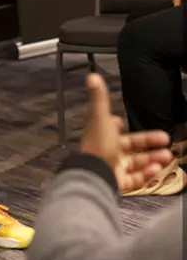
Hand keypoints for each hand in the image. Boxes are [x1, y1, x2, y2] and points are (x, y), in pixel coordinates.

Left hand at [80, 73, 173, 193]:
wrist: (95, 175)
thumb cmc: (99, 146)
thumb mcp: (100, 119)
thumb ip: (99, 99)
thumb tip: (92, 76)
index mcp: (100, 135)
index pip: (111, 128)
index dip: (116, 124)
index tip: (122, 121)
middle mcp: (105, 151)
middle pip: (130, 148)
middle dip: (149, 144)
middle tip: (166, 141)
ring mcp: (112, 168)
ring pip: (135, 164)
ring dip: (152, 159)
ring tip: (167, 157)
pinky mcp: (118, 183)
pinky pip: (134, 179)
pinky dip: (146, 174)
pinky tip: (156, 169)